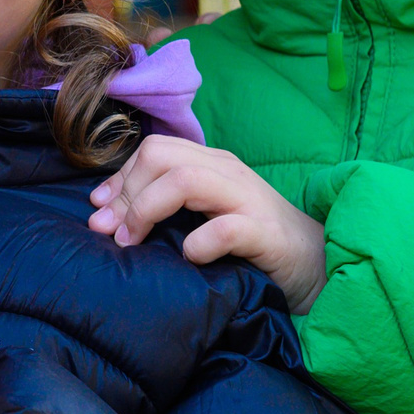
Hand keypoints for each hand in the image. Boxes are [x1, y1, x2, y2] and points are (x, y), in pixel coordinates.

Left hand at [87, 134, 329, 312]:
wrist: (315, 264)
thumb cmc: (252, 242)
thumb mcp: (205, 214)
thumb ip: (165, 206)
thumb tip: (107, 214)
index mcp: (210, 163)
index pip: (153, 150)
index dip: (119, 179)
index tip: (99, 211)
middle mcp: (226, 172)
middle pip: (161, 155)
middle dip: (126, 192)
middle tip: (111, 232)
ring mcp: (247, 198)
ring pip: (185, 180)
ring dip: (147, 211)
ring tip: (133, 242)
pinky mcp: (265, 233)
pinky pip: (224, 230)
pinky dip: (198, 244)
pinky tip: (190, 258)